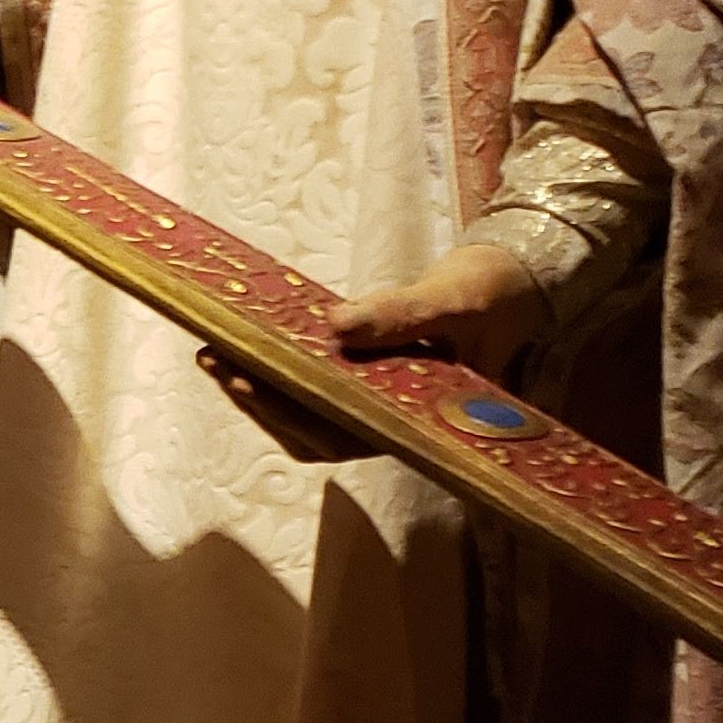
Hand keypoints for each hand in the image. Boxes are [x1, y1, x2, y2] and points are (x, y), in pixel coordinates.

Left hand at [197, 241, 550, 464]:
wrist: (508, 287)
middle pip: (311, 432)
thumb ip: (401, 316)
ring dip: (259, 392)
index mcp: (416, 422)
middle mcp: (391, 426)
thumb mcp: (451, 300)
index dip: (287, 415)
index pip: (340, 436)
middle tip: (213, 359)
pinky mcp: (367, 388)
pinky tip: (247, 348)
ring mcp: (377, 410)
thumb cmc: (490, 297)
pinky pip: (315, 394)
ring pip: (307, 419)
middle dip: (257, 400)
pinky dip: (279, 375)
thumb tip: (335, 325)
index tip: (243, 380)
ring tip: (215, 354)